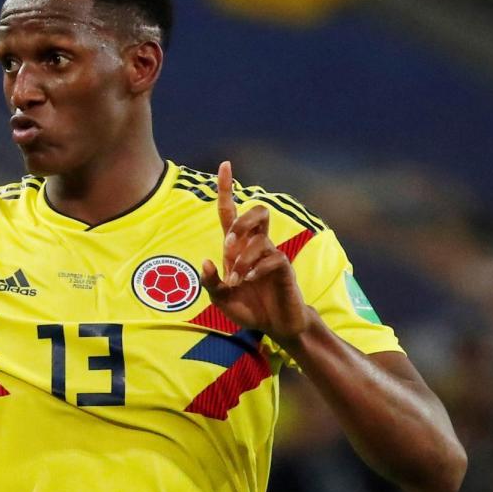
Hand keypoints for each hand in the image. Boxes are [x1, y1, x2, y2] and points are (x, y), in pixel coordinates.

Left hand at [199, 161, 313, 343]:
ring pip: (260, 238)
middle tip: (229, 244)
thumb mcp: (221, 299)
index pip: (231, 212)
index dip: (227, 189)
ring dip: (243, 257)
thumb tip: (207, 261)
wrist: (277, 327)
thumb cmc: (250, 308)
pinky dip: (257, 269)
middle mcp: (256, 246)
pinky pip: (273, 258)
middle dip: (241, 222)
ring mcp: (272, 255)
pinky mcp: (285, 269)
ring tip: (237, 279)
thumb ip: (211, 283)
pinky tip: (251, 281)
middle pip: (257, 212)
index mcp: (238, 248)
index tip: (225, 164)